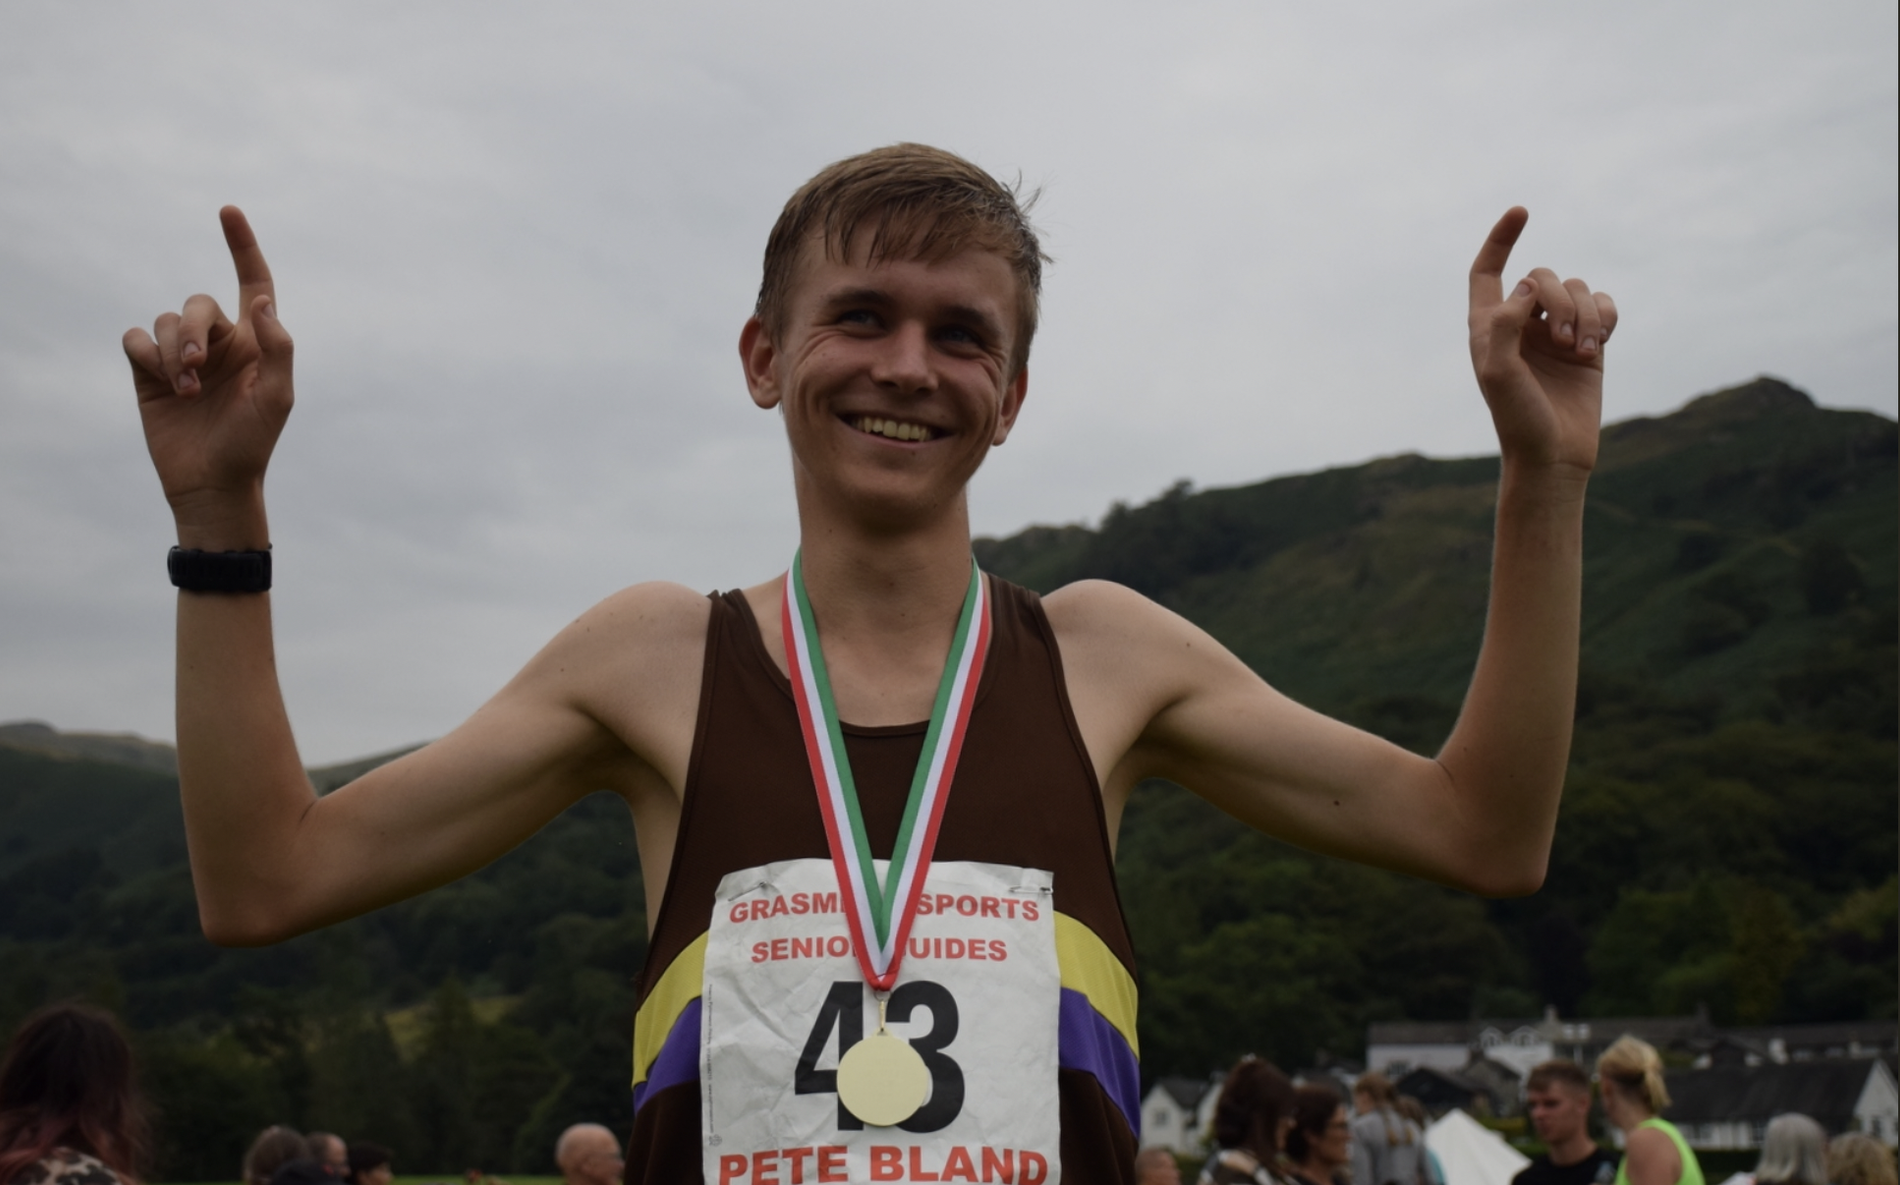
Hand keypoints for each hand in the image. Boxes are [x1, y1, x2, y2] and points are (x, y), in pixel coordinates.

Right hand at [124, 206, 292, 544]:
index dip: (242, 246)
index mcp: (256, 342)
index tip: (228, 210)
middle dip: (193, 330)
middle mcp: (220, 342)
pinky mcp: (149, 373)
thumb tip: (262, 301)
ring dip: (172, 351)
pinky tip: (161, 381)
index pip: (252, 282)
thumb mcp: (277, 398)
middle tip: (196, 368)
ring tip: (186, 389)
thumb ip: (277, 347)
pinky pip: (135, 338)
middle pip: (197, 303)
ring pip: (165, 321)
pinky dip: (145, 353)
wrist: (213, 483)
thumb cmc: (252, 443)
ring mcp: (183, 357)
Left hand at [1467, 208, 1615, 474]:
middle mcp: (1520, 325)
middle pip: (1545, 276)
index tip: (1521, 211)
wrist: (1554, 456)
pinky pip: (1603, 306)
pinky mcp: (1588, 345)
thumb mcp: (1499, 373)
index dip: (1500, 240)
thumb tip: (1527, 284)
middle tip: (1563, 342)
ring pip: (1579, 290)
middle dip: (1561, 299)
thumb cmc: (1518, 419)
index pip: (1487, 271)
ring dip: (1585, 316)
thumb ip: (1504, 324)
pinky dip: (1605, 318)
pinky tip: (1600, 343)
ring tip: (1581, 352)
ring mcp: (1555, 333)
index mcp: (1487, 327)